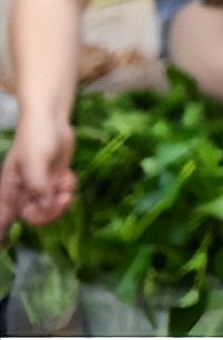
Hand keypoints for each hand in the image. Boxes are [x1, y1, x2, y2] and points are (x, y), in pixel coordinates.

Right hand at [0, 116, 76, 238]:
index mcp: (10, 190)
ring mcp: (41, 186)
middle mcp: (24, 192)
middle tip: (62, 197)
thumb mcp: (34, 163)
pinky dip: (68, 188)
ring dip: (62, 199)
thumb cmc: (36, 139)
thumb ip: (37, 187)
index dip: (1, 234)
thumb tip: (43, 206)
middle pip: (35, 217)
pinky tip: (69, 177)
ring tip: (66, 184)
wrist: (52, 120)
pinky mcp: (55, 180)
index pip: (2, 219)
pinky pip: (62, 194)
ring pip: (51, 207)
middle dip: (51, 211)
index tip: (1, 249)